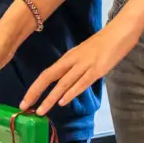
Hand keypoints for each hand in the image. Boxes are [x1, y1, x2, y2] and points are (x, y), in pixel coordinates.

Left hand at [22, 24, 136, 115]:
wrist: (119, 32)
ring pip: (63, 83)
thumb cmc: (103, 44)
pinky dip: (71, 92)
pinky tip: (63, 102)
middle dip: (35, 92)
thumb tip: (65, 84)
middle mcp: (72, 61)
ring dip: (50, 98)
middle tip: (24, 106)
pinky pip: (81, 82)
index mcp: (68, 58)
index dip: (34, 88)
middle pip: (49, 77)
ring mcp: (84, 65)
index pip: (46, 74)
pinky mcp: (97, 69)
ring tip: (41, 111)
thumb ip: (74, 68)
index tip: (25, 101)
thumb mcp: (84, 55)